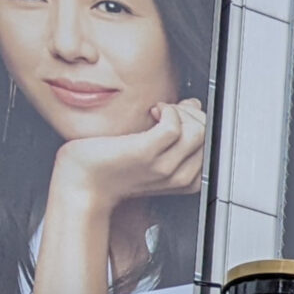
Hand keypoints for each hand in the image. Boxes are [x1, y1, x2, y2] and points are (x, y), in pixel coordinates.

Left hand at [47, 99, 207, 215]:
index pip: (210, 144)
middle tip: (166, 112)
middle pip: (207, 135)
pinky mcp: (146, 153)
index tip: (176, 117)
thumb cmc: (110, 170)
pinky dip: (167, 110)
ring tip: (159, 111)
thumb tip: (192, 107)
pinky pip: (174, 126)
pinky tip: (153, 110)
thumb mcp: (151, 155)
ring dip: (180, 112)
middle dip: (190, 114)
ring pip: (197, 130)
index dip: (196, 122)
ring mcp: (163, 166)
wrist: (83, 186)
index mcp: (183, 180)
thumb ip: (175, 137)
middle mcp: (177, 176)